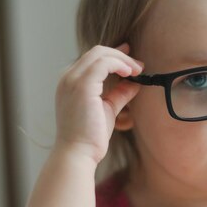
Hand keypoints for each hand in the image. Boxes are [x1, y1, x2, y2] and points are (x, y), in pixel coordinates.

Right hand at [53, 43, 142, 163]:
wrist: (78, 153)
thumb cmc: (89, 137)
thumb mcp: (107, 109)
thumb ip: (118, 94)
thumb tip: (134, 83)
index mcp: (70, 83)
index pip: (91, 59)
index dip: (113, 54)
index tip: (130, 57)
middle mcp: (68, 78)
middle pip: (96, 52)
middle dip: (120, 55)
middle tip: (139, 66)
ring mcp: (73, 80)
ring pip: (100, 54)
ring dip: (122, 59)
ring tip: (138, 70)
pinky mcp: (82, 85)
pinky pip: (103, 63)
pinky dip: (119, 64)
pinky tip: (130, 73)